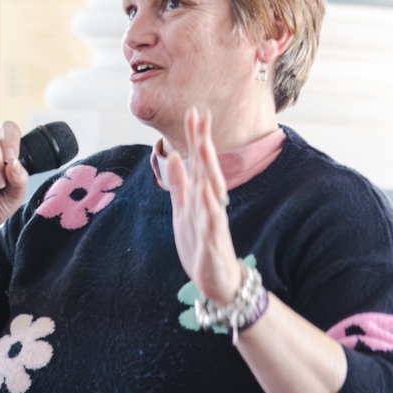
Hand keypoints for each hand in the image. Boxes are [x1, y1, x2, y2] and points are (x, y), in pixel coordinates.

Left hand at [164, 107, 242, 303]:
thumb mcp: (184, 211)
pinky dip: (209, 207)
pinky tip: (205, 192)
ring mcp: (214, 222)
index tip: (193, 111)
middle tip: (201, 117)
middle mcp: (210, 204)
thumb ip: (180, 185)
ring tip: (204, 146)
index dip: (196, 138)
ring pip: (212, 192)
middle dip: (204, 144)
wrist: (217, 280)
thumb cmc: (201, 244)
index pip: (199, 162)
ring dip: (208, 169)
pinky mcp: (214, 242)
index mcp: (202, 196)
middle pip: (208, 169)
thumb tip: (174, 156)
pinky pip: (212, 222)